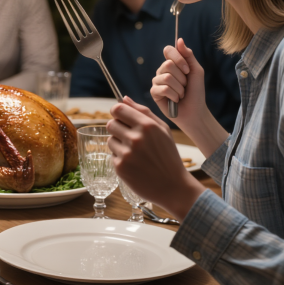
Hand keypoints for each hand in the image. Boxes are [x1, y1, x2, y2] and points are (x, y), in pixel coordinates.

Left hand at [107, 96, 204, 220]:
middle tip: (129, 137)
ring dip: (118, 144)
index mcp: (147, 126)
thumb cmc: (168, 155)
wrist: (173, 186)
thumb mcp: (162, 130)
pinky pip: (112, 155)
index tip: (120, 116)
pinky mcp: (120, 168)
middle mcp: (135, 138)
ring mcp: (127, 154)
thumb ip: (143, 111)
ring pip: (110, 140)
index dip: (117, 112)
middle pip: (110, 124)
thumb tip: (123, 98)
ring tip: (134, 152)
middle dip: (118, 128)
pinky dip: (120, 158)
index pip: (118, 109)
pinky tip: (134, 164)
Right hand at [151, 38, 206, 130]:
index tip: (187, 70)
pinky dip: (174, 95)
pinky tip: (175, 100)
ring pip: (166, 78)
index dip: (178, 59)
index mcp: (172, 64)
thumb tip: (179, 40)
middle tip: (185, 86)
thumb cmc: (196, 92)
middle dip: (182, 77)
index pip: (168, 50)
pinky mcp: (154, 93)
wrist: (195, 112)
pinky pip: (163, 89)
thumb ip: (188, 55)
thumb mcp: (196, 71)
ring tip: (181, 94)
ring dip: (179, 88)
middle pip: (168, 65)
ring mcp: (157, 81)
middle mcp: (162, 71)